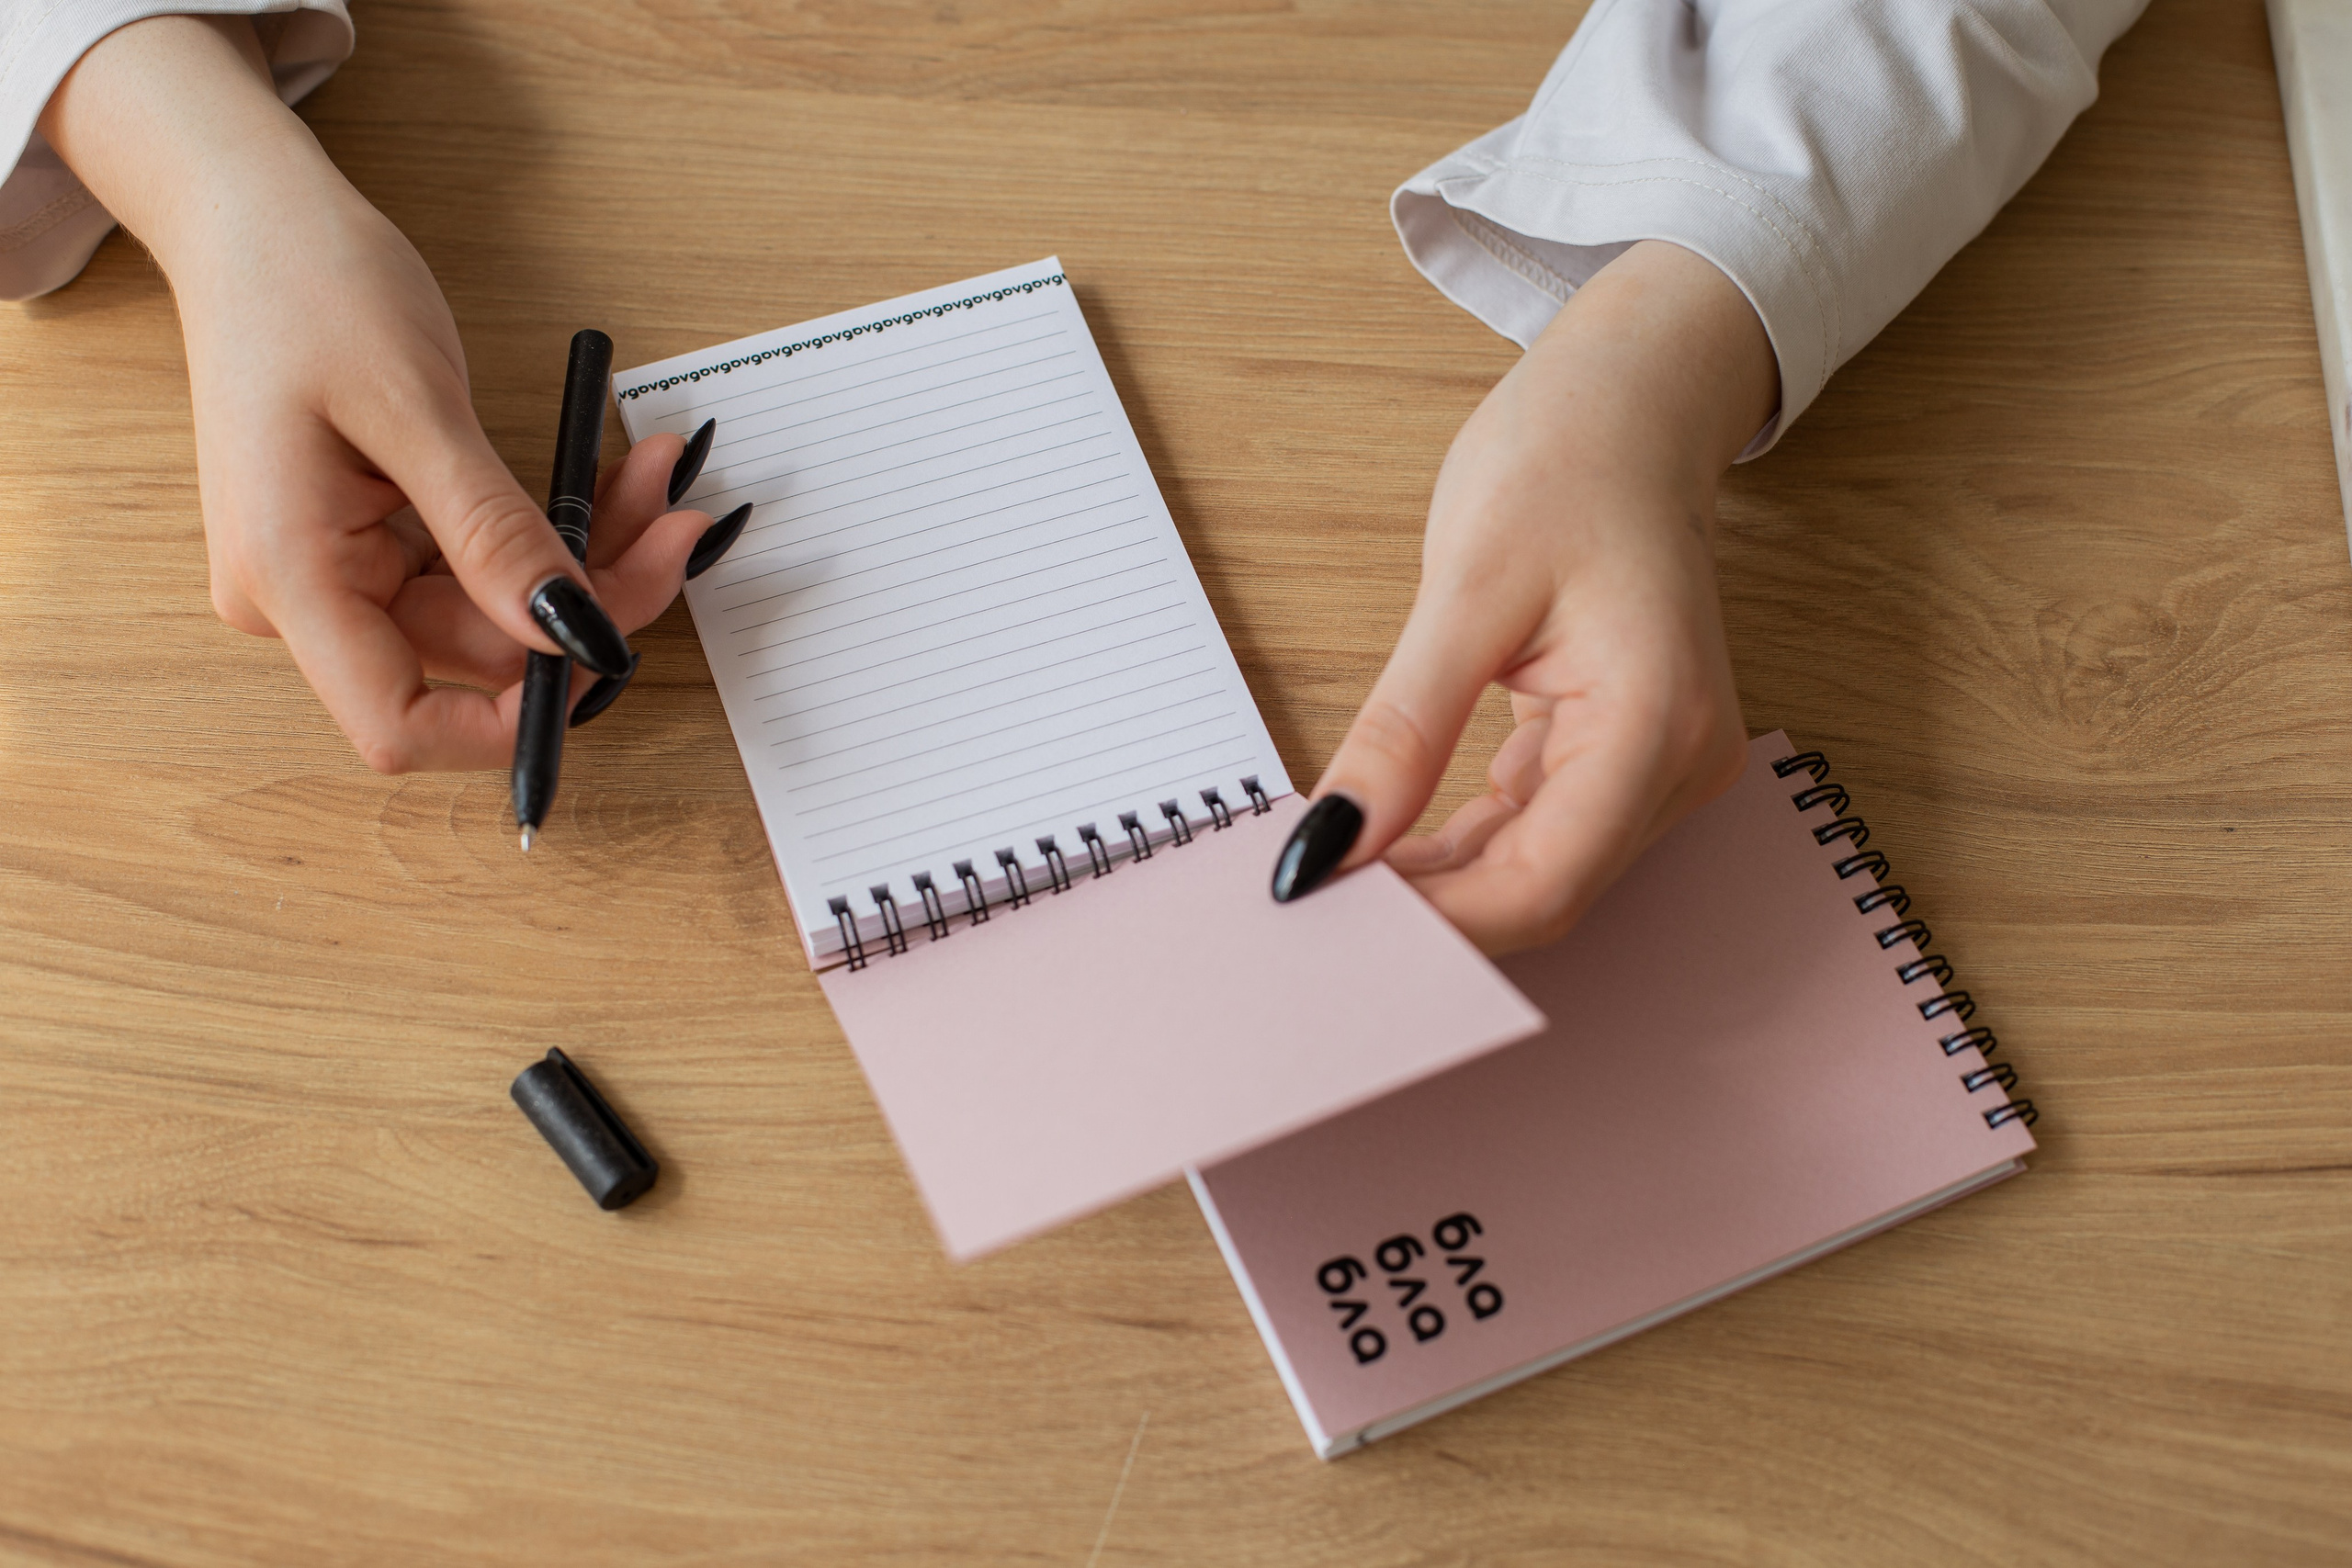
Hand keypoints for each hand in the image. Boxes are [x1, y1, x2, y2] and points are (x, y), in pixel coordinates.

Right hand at [38, 16, 709, 770]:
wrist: (252, 214)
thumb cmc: (306, 285)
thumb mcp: (416, 409)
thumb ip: (492, 535)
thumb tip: (568, 636)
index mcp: (289, 579)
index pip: (401, 724)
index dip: (511, 720)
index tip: (612, 651)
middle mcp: (304, 595)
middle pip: (475, 660)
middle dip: (590, 601)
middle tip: (680, 524)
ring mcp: (338, 569)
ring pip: (496, 610)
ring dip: (587, 555)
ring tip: (655, 476)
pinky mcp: (373, 538)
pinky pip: (482, 564)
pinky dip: (550, 527)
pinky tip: (610, 477)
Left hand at [1275, 241, 1781, 953]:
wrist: (1631, 406)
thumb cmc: (1566, 463)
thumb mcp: (1463, 590)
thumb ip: (1402, 731)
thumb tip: (1329, 843)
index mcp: (1659, 723)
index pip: (1542, 883)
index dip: (1435, 923)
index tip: (1326, 915)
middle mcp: (1679, 763)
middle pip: (1542, 891)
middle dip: (1427, 913)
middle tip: (1309, 905)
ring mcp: (1658, 764)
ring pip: (1535, 873)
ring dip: (1435, 887)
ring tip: (1331, 880)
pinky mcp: (1621, 754)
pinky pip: (1534, 831)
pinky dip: (1457, 847)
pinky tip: (1382, 848)